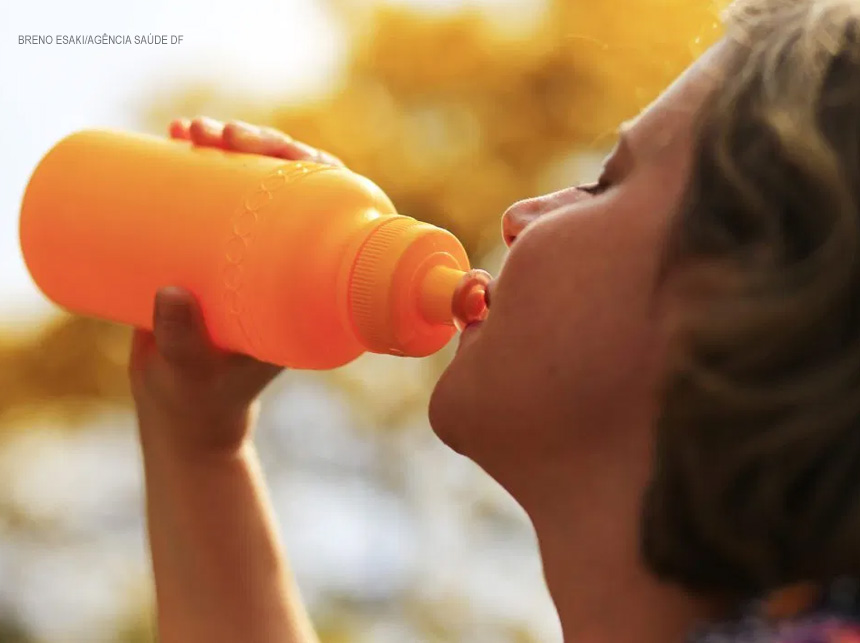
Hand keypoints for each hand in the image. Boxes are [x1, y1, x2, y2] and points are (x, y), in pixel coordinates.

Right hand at [129, 117, 343, 455]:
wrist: (184, 411)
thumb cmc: (204, 400)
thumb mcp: (195, 373)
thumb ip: (184, 342)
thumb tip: (170, 292)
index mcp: (311, 286)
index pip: (332, 211)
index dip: (314, 168)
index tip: (277, 151)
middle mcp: (290, 262)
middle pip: (295, 184)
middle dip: (262, 145)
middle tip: (218, 134)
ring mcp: (253, 252)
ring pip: (255, 183)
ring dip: (227, 144)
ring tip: (187, 130)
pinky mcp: (215, 250)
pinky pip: (217, 196)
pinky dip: (198, 163)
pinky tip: (175, 138)